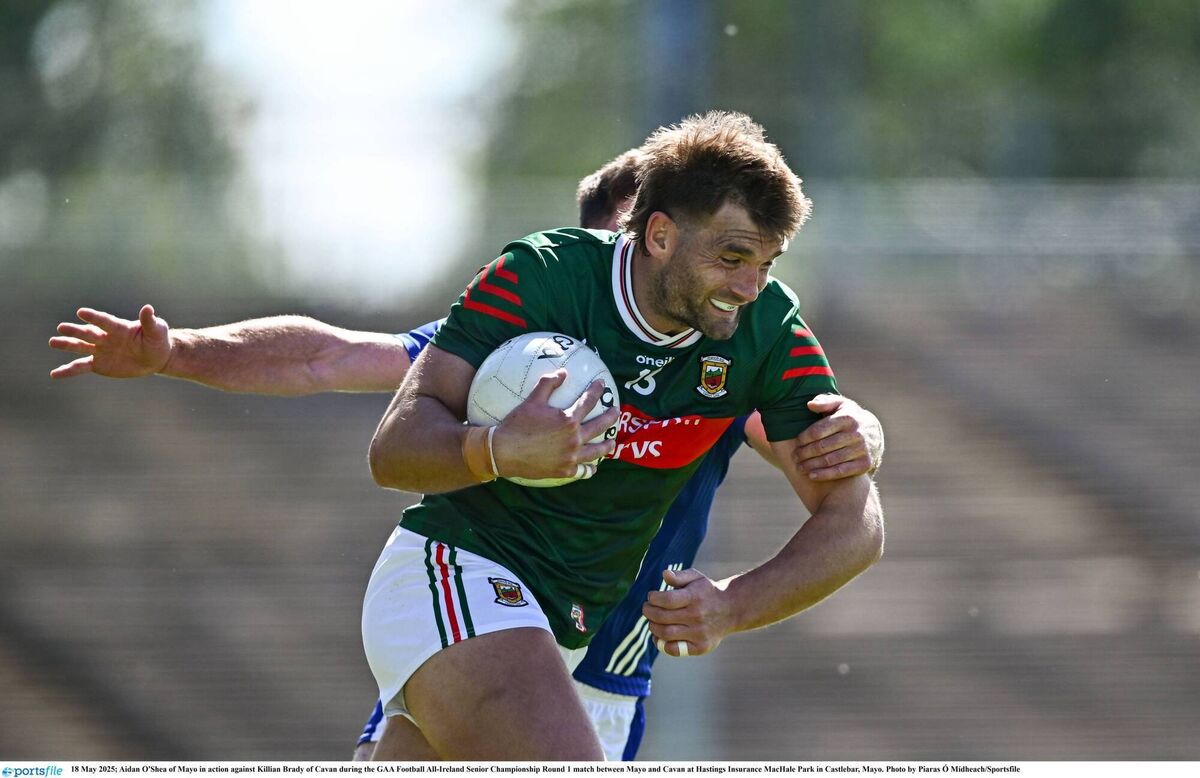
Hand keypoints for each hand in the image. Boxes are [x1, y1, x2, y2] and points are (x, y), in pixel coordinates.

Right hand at [49, 305, 171, 379]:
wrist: (155, 358)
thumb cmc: (157, 340)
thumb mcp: (157, 331)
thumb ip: (149, 322)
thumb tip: (148, 308)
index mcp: (119, 328)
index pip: (105, 321)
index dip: (94, 317)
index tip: (81, 312)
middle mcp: (106, 337)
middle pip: (88, 333)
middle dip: (76, 331)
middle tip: (62, 327)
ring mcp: (100, 350)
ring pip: (80, 347)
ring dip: (67, 345)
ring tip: (53, 342)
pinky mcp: (98, 364)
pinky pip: (81, 367)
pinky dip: (68, 370)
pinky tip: (54, 374)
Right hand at [491, 370, 618, 480]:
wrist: (504, 452)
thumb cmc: (517, 424)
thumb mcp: (532, 400)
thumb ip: (548, 383)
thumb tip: (563, 372)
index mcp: (568, 420)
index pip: (588, 402)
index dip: (596, 391)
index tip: (601, 384)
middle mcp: (574, 439)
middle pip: (599, 426)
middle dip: (611, 417)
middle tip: (616, 411)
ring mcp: (571, 457)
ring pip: (596, 451)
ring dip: (607, 446)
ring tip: (613, 443)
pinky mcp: (564, 471)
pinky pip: (582, 470)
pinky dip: (589, 469)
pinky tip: (593, 467)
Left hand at [642, 568, 734, 657]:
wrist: (731, 610)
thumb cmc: (707, 592)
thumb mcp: (696, 578)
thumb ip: (679, 576)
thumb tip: (664, 574)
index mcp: (695, 597)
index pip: (667, 600)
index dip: (653, 598)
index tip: (651, 596)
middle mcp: (697, 616)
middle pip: (663, 617)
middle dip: (649, 612)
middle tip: (647, 608)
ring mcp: (699, 633)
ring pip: (665, 633)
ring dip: (653, 627)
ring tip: (652, 621)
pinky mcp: (700, 647)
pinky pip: (674, 649)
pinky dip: (662, 643)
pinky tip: (659, 636)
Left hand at [793, 395, 883, 480]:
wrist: (873, 433)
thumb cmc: (849, 417)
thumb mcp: (839, 405)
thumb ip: (825, 402)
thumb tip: (810, 405)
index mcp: (847, 418)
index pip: (818, 431)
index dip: (804, 438)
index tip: (797, 442)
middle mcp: (856, 434)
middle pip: (822, 447)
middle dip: (804, 453)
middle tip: (794, 457)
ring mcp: (861, 450)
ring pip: (830, 460)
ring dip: (811, 465)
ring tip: (799, 467)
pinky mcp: (865, 464)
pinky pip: (841, 471)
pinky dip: (824, 475)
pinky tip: (811, 475)